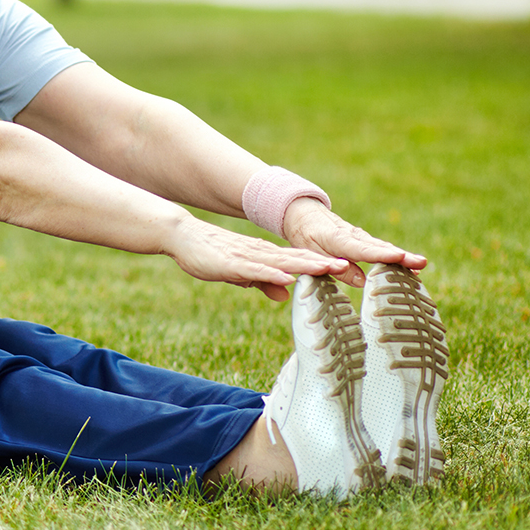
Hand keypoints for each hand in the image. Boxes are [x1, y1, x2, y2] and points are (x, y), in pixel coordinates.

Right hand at [164, 216, 343, 301]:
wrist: (182, 236)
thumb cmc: (209, 255)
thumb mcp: (241, 273)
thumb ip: (263, 282)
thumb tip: (285, 294)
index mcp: (264, 255)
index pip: (298, 260)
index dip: (320, 264)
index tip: (343, 269)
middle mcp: (260, 253)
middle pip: (296, 258)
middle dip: (322, 263)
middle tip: (347, 267)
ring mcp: (247, 257)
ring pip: (282, 261)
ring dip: (305, 265)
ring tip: (328, 268)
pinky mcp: (231, 263)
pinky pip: (256, 269)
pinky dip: (273, 273)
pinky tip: (287, 276)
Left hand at [279, 198, 424, 286]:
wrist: (304, 215)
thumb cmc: (305, 236)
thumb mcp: (310, 252)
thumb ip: (332, 266)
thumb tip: (361, 282)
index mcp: (337, 239)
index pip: (361, 249)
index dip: (380, 255)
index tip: (399, 257)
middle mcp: (353, 236)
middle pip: (379, 247)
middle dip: (400, 256)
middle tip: (421, 263)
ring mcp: (361, 237)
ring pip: (384, 248)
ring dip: (403, 257)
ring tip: (421, 266)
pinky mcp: (365, 241)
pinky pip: (382, 249)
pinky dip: (397, 257)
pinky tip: (413, 269)